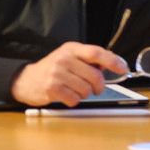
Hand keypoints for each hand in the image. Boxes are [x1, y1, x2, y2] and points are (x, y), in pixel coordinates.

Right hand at [11, 43, 127, 106]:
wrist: (26, 79)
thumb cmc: (54, 69)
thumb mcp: (70, 57)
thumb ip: (90, 59)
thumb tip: (115, 64)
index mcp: (72, 49)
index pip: (96, 53)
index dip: (113, 61)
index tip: (123, 69)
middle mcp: (64, 59)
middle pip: (95, 76)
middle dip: (99, 86)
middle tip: (95, 88)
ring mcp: (56, 74)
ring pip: (86, 89)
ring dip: (85, 94)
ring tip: (76, 90)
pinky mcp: (51, 88)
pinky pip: (75, 99)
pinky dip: (74, 100)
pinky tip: (67, 95)